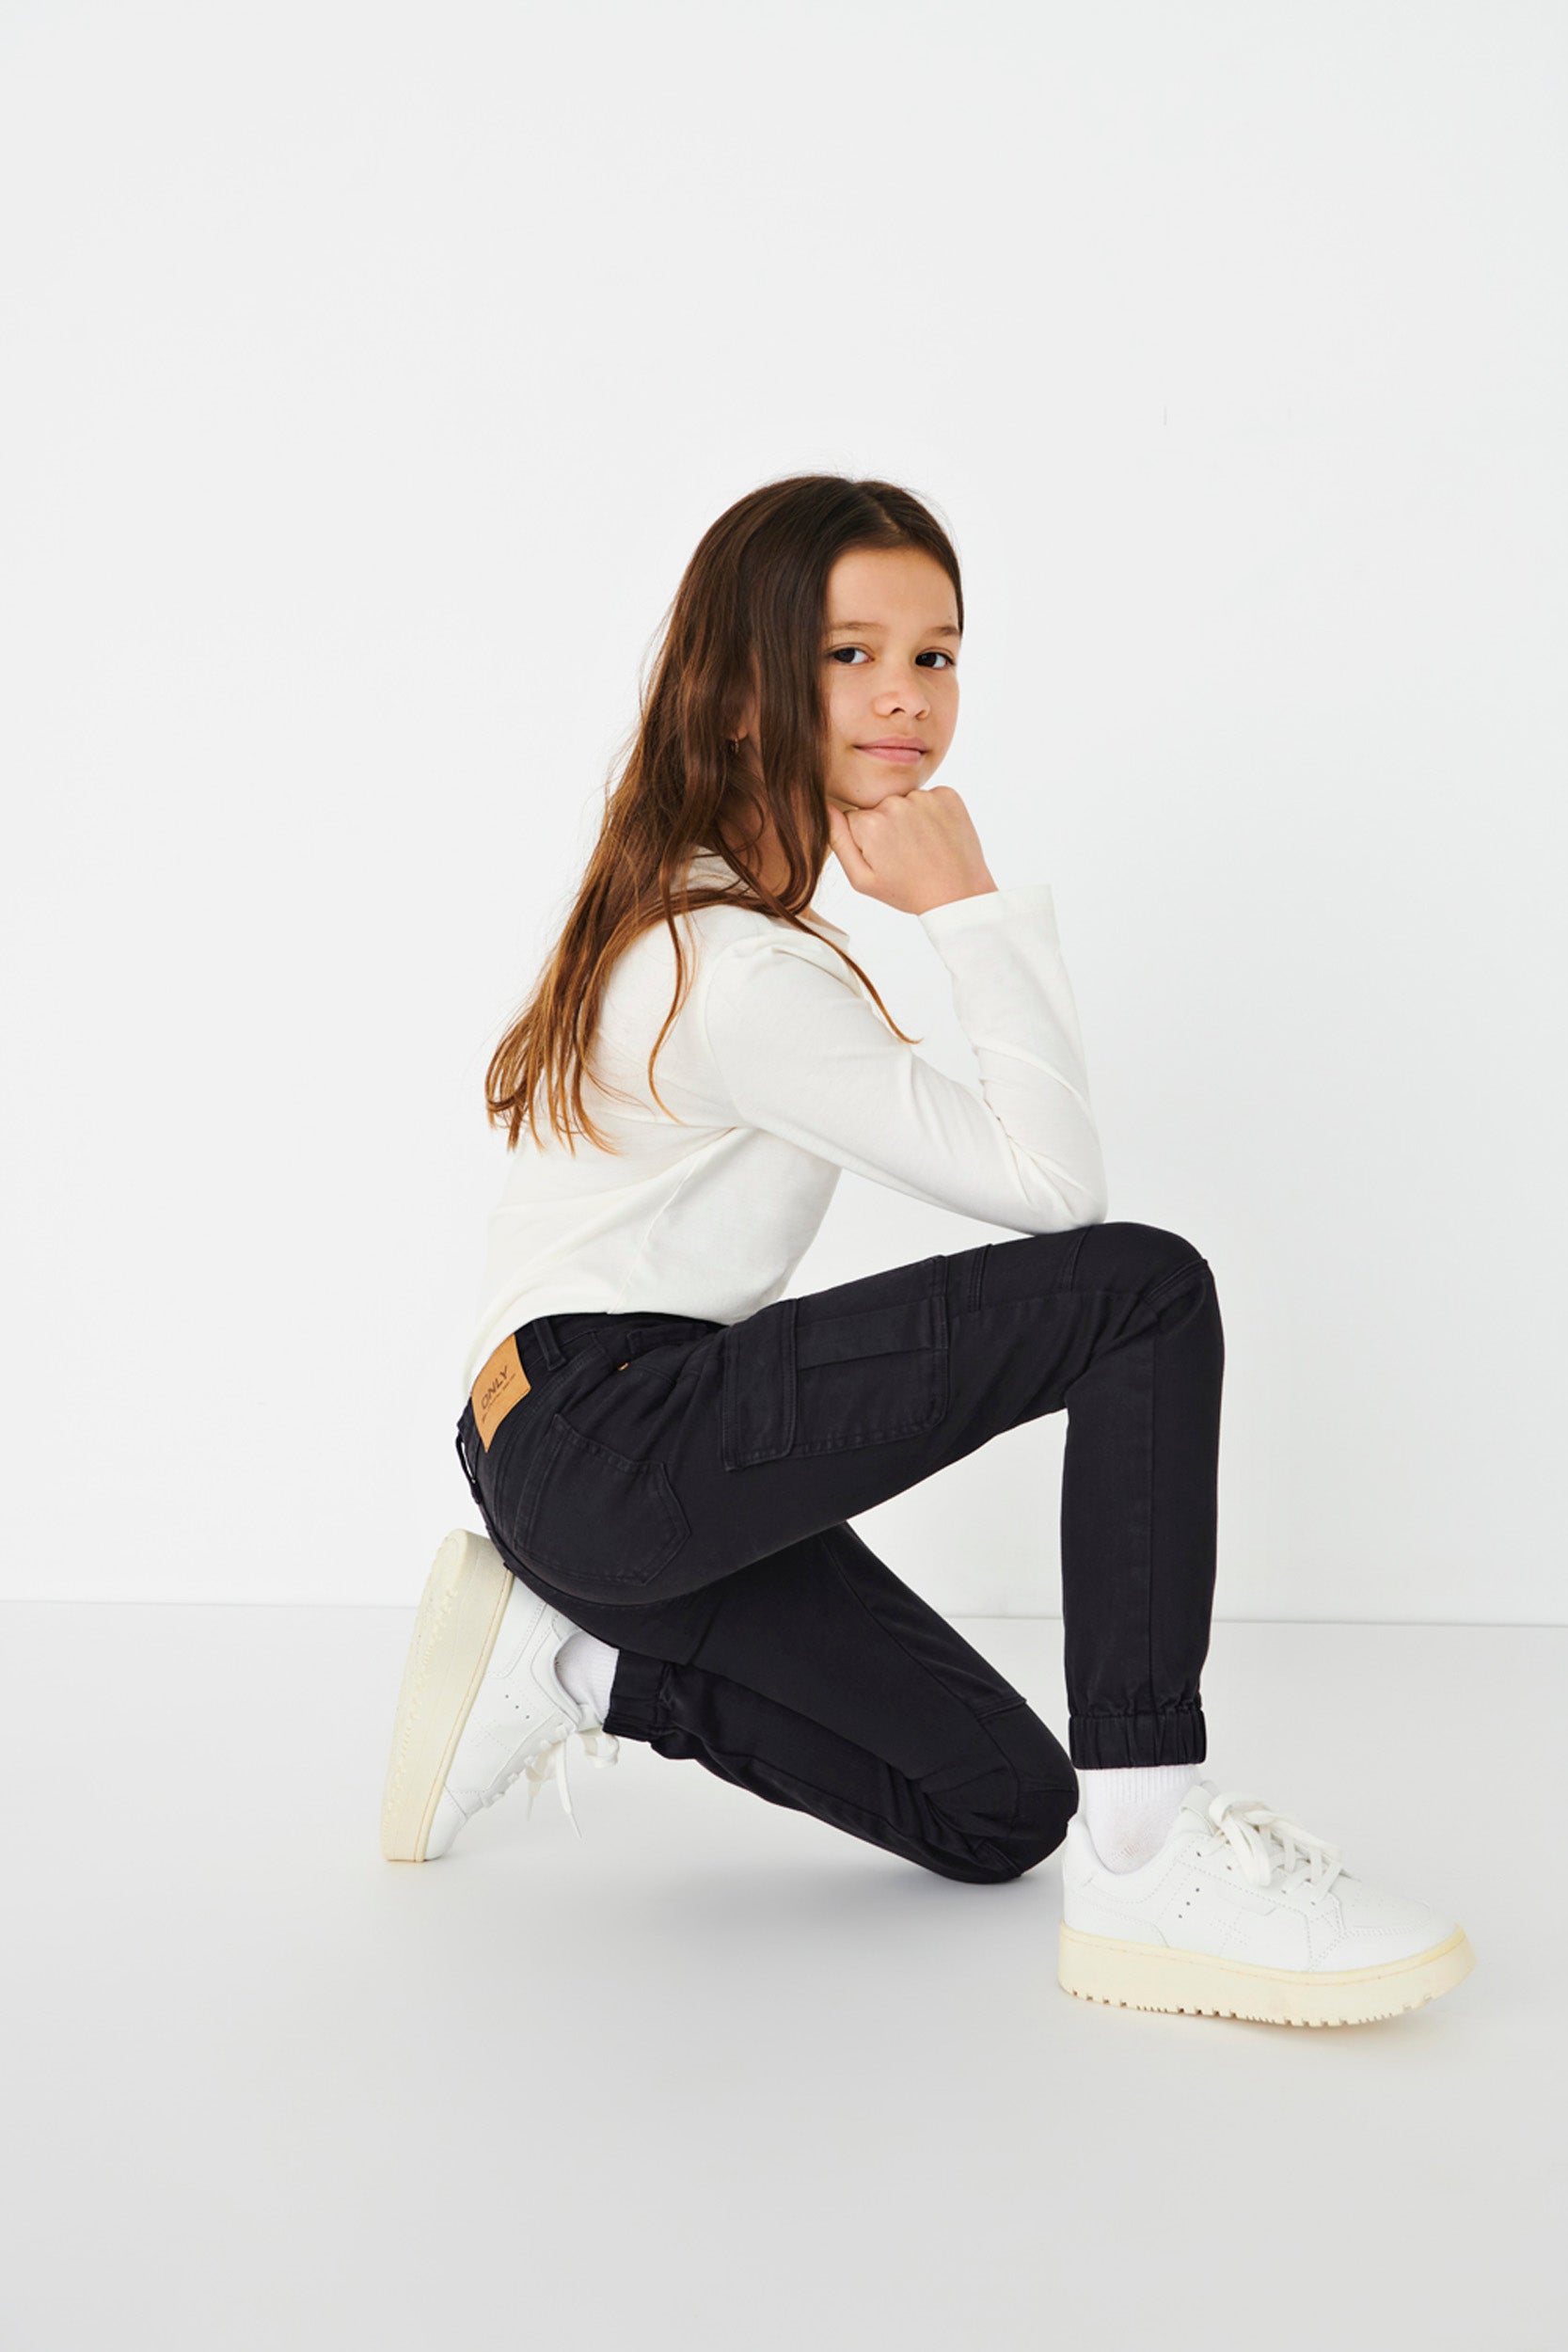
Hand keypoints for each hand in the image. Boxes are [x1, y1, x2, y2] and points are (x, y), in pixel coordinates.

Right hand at [827, 787, 997, 916]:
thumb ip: (838, 842)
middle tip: (905, 855)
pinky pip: (930, 797)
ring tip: (923, 847)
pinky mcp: (948, 794)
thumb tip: (824, 807)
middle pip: (880, 807)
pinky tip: (938, 836)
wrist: (959, 894)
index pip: (855, 819)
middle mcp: (895, 802)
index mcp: (869, 823)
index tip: (884, 858)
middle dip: (888, 827)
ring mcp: (924, 796)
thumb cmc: (907, 891)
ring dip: (911, 819)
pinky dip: (933, 813)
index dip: (866, 841)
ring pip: (905, 801)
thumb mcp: (862, 879)